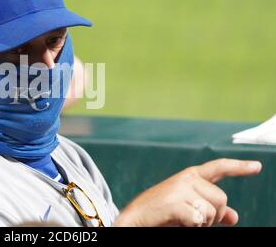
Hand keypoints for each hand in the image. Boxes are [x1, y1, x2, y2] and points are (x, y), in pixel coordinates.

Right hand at [114, 159, 261, 226]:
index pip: (218, 168)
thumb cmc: (162, 215)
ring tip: (183, 220)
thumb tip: (235, 217)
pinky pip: (198, 218)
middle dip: (213, 216)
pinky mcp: (173, 201)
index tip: (257, 167)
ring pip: (212, 211)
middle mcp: (186, 178)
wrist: (134, 219)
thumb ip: (211, 210)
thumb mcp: (189, 210)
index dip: (239, 167)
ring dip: (202, 223)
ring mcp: (179, 187)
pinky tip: (178, 221)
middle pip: (221, 199)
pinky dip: (192, 225)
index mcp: (190, 176)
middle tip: (193, 220)